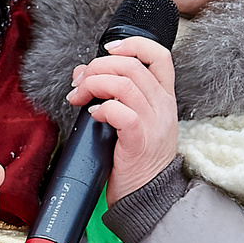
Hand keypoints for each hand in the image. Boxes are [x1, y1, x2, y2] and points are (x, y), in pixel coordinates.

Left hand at [69, 35, 178, 201]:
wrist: (148, 198)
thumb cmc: (136, 160)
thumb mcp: (135, 121)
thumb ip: (116, 95)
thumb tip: (85, 74)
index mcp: (164, 98)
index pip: (160, 55)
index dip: (133, 44)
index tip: (107, 50)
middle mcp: (163, 107)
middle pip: (131, 65)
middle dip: (98, 67)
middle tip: (79, 82)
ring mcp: (154, 123)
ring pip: (124, 83)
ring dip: (93, 84)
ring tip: (79, 97)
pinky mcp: (140, 141)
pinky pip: (119, 112)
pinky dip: (101, 108)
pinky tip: (92, 116)